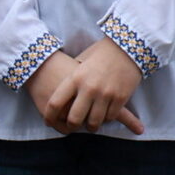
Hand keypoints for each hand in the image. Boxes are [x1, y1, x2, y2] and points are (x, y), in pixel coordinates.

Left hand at [26, 43, 144, 135]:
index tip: (48, 121)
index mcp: (75, 78)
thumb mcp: (80, 61)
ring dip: (90, 126)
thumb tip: (61, 90)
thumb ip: (72, 77)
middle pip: (74, 118)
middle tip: (71, 127)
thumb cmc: (101, 53)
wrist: (126, 47)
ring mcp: (106, 94)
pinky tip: (104, 116)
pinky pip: (110, 117)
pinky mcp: (121, 98)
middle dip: (71, 126)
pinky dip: (106, 119)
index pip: (55, 103)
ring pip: (94, 122)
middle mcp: (89, 88)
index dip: (49, 116)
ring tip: (89, 125)